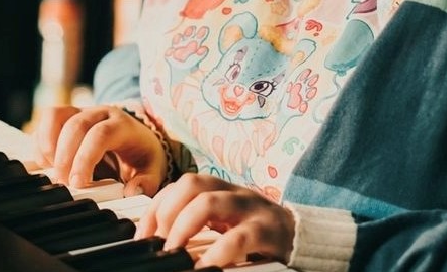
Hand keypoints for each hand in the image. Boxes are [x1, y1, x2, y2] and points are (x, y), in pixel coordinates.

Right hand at [33, 105, 167, 196]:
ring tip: (53, 171)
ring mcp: (81, 112)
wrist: (136, 136)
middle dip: (64, 156)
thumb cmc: (141, 153)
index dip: (85, 158)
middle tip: (63, 183)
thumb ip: (147, 181)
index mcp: (122, 124)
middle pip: (75, 125)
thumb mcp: (152, 167)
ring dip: (48, 145)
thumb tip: (132, 191)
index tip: (78, 184)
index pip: (100, 134)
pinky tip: (48, 165)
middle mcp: (99, 113)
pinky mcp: (65, 117)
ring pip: (55, 115)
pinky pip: (46, 122)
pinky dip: (41, 143)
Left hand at [134, 173, 295, 268]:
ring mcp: (251, 208)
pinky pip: (240, 236)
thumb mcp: (225, 225)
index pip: (180, 185)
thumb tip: (159, 239)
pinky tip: (206, 268)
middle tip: (158, 242)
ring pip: (211, 202)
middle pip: (192, 183)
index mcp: (221, 190)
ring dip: (185, 225)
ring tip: (174, 252)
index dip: (157, 206)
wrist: (304, 240)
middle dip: (168, 210)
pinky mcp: (268, 230)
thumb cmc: (258, 236)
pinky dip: (218, 253)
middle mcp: (234, 192)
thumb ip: (199, 225)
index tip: (142, 236)